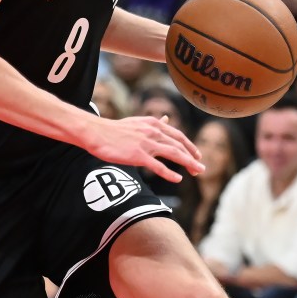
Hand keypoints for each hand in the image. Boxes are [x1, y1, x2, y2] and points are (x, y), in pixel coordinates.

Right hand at [83, 114, 203, 182]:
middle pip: (179, 146)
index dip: (190, 146)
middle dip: (192, 158)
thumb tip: (167, 119)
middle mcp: (152, 132)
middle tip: (200, 168)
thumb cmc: (114, 129)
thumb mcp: (137, 122)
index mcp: (153, 124)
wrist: (96, 132)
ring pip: (174, 154)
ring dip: (188, 164)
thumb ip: (154, 124)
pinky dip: (170, 173)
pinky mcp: (138, 155)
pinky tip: (178, 179)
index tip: (197, 155)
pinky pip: (158, 166)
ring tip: (197, 172)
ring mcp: (146, 144)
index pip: (178, 135)